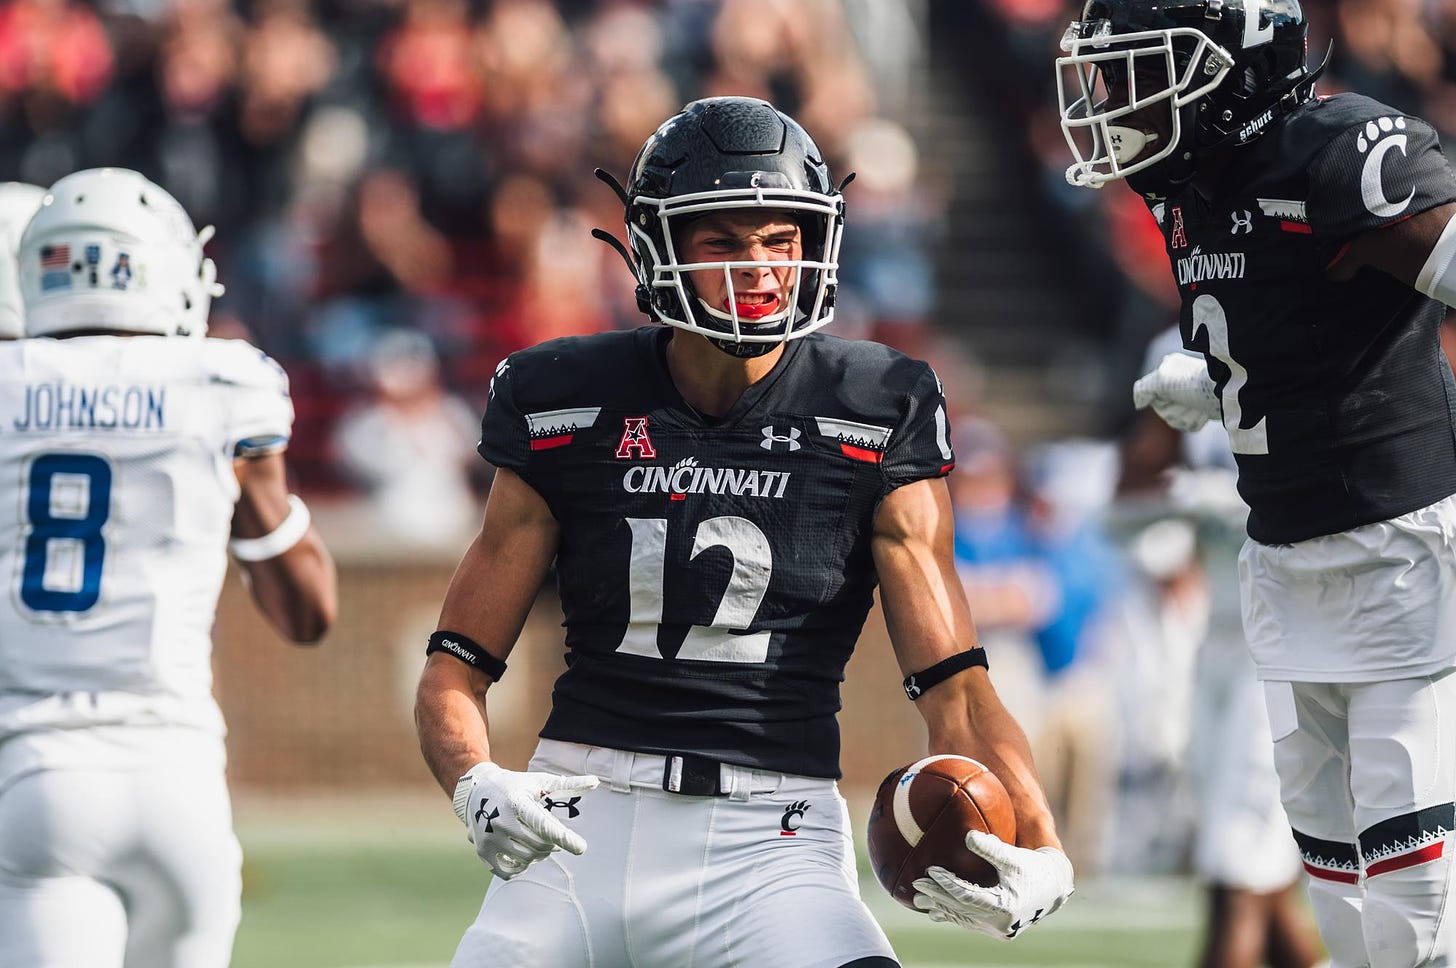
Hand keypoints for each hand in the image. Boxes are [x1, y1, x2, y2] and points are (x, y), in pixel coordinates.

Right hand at [452, 762, 599, 879]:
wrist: (477, 790)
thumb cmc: (517, 785)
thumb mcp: (540, 782)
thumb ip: (568, 785)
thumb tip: (596, 781)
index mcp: (517, 802)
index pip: (543, 824)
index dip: (564, 837)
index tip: (582, 848)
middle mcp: (501, 821)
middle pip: (539, 845)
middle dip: (552, 844)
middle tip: (552, 836)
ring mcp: (490, 838)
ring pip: (527, 859)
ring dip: (540, 854)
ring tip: (539, 842)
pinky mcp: (483, 851)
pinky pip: (509, 871)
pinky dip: (522, 867)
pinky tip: (524, 854)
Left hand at [911, 831, 1073, 939]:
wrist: (1053, 888)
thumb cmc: (1033, 867)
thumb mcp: (1014, 856)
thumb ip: (991, 848)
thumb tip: (968, 836)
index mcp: (1005, 905)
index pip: (968, 895)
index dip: (947, 884)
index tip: (930, 870)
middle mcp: (1001, 922)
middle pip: (961, 910)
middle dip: (937, 897)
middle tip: (916, 885)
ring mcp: (998, 929)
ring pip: (964, 919)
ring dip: (941, 909)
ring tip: (919, 900)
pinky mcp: (998, 930)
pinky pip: (970, 923)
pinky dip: (954, 915)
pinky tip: (936, 910)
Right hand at [1132, 351, 1218, 432]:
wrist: (1225, 393)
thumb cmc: (1193, 384)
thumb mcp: (1161, 380)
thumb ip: (1142, 389)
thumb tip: (1139, 404)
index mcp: (1167, 371)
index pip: (1151, 397)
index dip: (1161, 401)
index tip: (1172, 393)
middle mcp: (1177, 382)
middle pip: (1164, 411)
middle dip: (1177, 410)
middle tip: (1189, 400)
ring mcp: (1189, 396)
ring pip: (1177, 419)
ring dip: (1187, 416)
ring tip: (1199, 406)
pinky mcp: (1202, 408)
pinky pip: (1190, 424)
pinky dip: (1196, 421)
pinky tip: (1205, 412)